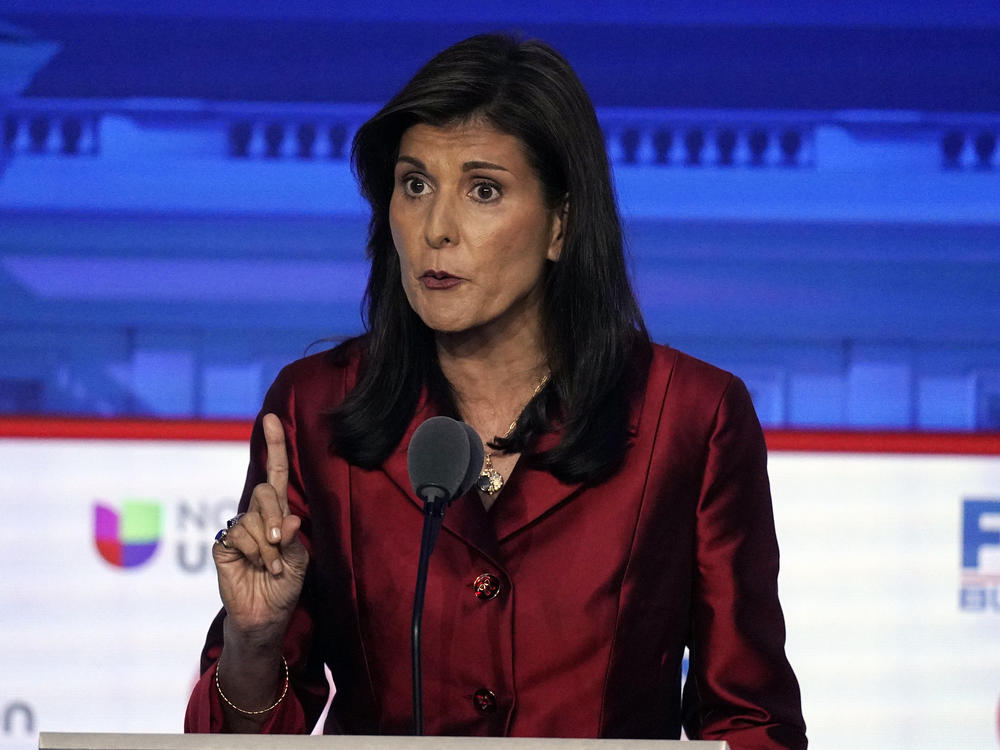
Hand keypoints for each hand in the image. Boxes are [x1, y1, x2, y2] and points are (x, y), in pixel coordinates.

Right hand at [214, 413, 308, 648]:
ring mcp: (237, 529)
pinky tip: (254, 567)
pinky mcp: (222, 545)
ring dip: (266, 547)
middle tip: (279, 548)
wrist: (265, 615)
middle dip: (274, 519)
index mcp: (279, 513)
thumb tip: (289, 518)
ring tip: (269, 567)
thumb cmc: (285, 586)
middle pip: (264, 493)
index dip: (274, 445)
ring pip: (251, 519)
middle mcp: (257, 515)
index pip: (276, 472)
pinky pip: (236, 536)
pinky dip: (252, 553)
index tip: (271, 417)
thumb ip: (292, 539)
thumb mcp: (298, 561)